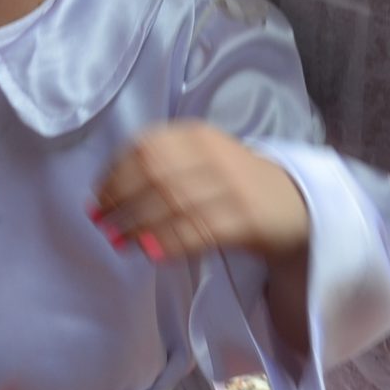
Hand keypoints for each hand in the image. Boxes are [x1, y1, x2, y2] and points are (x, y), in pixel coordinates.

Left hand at [91, 121, 309, 264]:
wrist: (293, 204)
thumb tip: (103, 199)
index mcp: (196, 135)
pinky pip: (198, 230)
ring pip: (173, 203)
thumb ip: (156, 172)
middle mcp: (213, 154)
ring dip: (138, 226)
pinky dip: (169, 242)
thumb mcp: (198, 162)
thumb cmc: (231, 184)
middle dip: (121, 202)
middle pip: (155, 175)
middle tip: (102, 225)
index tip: (96, 199)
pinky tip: (151, 253)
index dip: (114, 175)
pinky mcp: (246, 217)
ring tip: (119, 243)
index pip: (145, 148)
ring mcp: (232, 185)